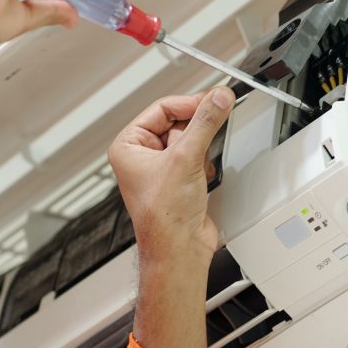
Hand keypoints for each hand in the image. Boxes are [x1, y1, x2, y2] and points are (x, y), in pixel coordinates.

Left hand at [108, 87, 234, 347]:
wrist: (180, 249)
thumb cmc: (164, 216)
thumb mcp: (186, 158)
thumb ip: (205, 122)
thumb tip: (218, 98)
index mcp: (129, 146)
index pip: (162, 109)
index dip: (189, 104)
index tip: (213, 101)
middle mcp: (143, 156)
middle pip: (178, 123)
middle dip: (196, 132)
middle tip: (213, 125)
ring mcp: (163, 169)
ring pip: (191, 140)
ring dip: (201, 151)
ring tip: (198, 168)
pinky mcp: (182, 181)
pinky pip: (199, 158)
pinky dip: (206, 164)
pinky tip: (203, 179)